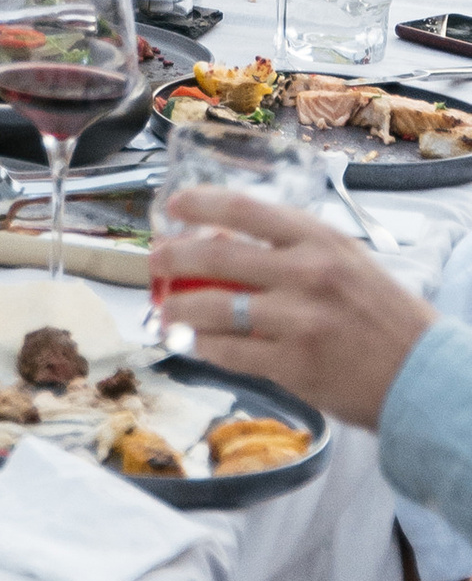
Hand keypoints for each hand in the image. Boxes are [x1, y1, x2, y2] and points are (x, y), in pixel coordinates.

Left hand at [148, 185, 433, 428]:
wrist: (425, 377)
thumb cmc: (386, 317)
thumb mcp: (347, 262)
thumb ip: (295, 250)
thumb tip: (230, 244)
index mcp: (319, 241)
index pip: (244, 209)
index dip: (200, 203)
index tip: (175, 205)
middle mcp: (305, 274)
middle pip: (217, 255)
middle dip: (174, 256)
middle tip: (155, 258)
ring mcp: (297, 321)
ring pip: (214, 308)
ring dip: (179, 308)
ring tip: (165, 309)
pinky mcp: (293, 365)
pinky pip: (230, 352)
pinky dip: (205, 347)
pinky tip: (195, 345)